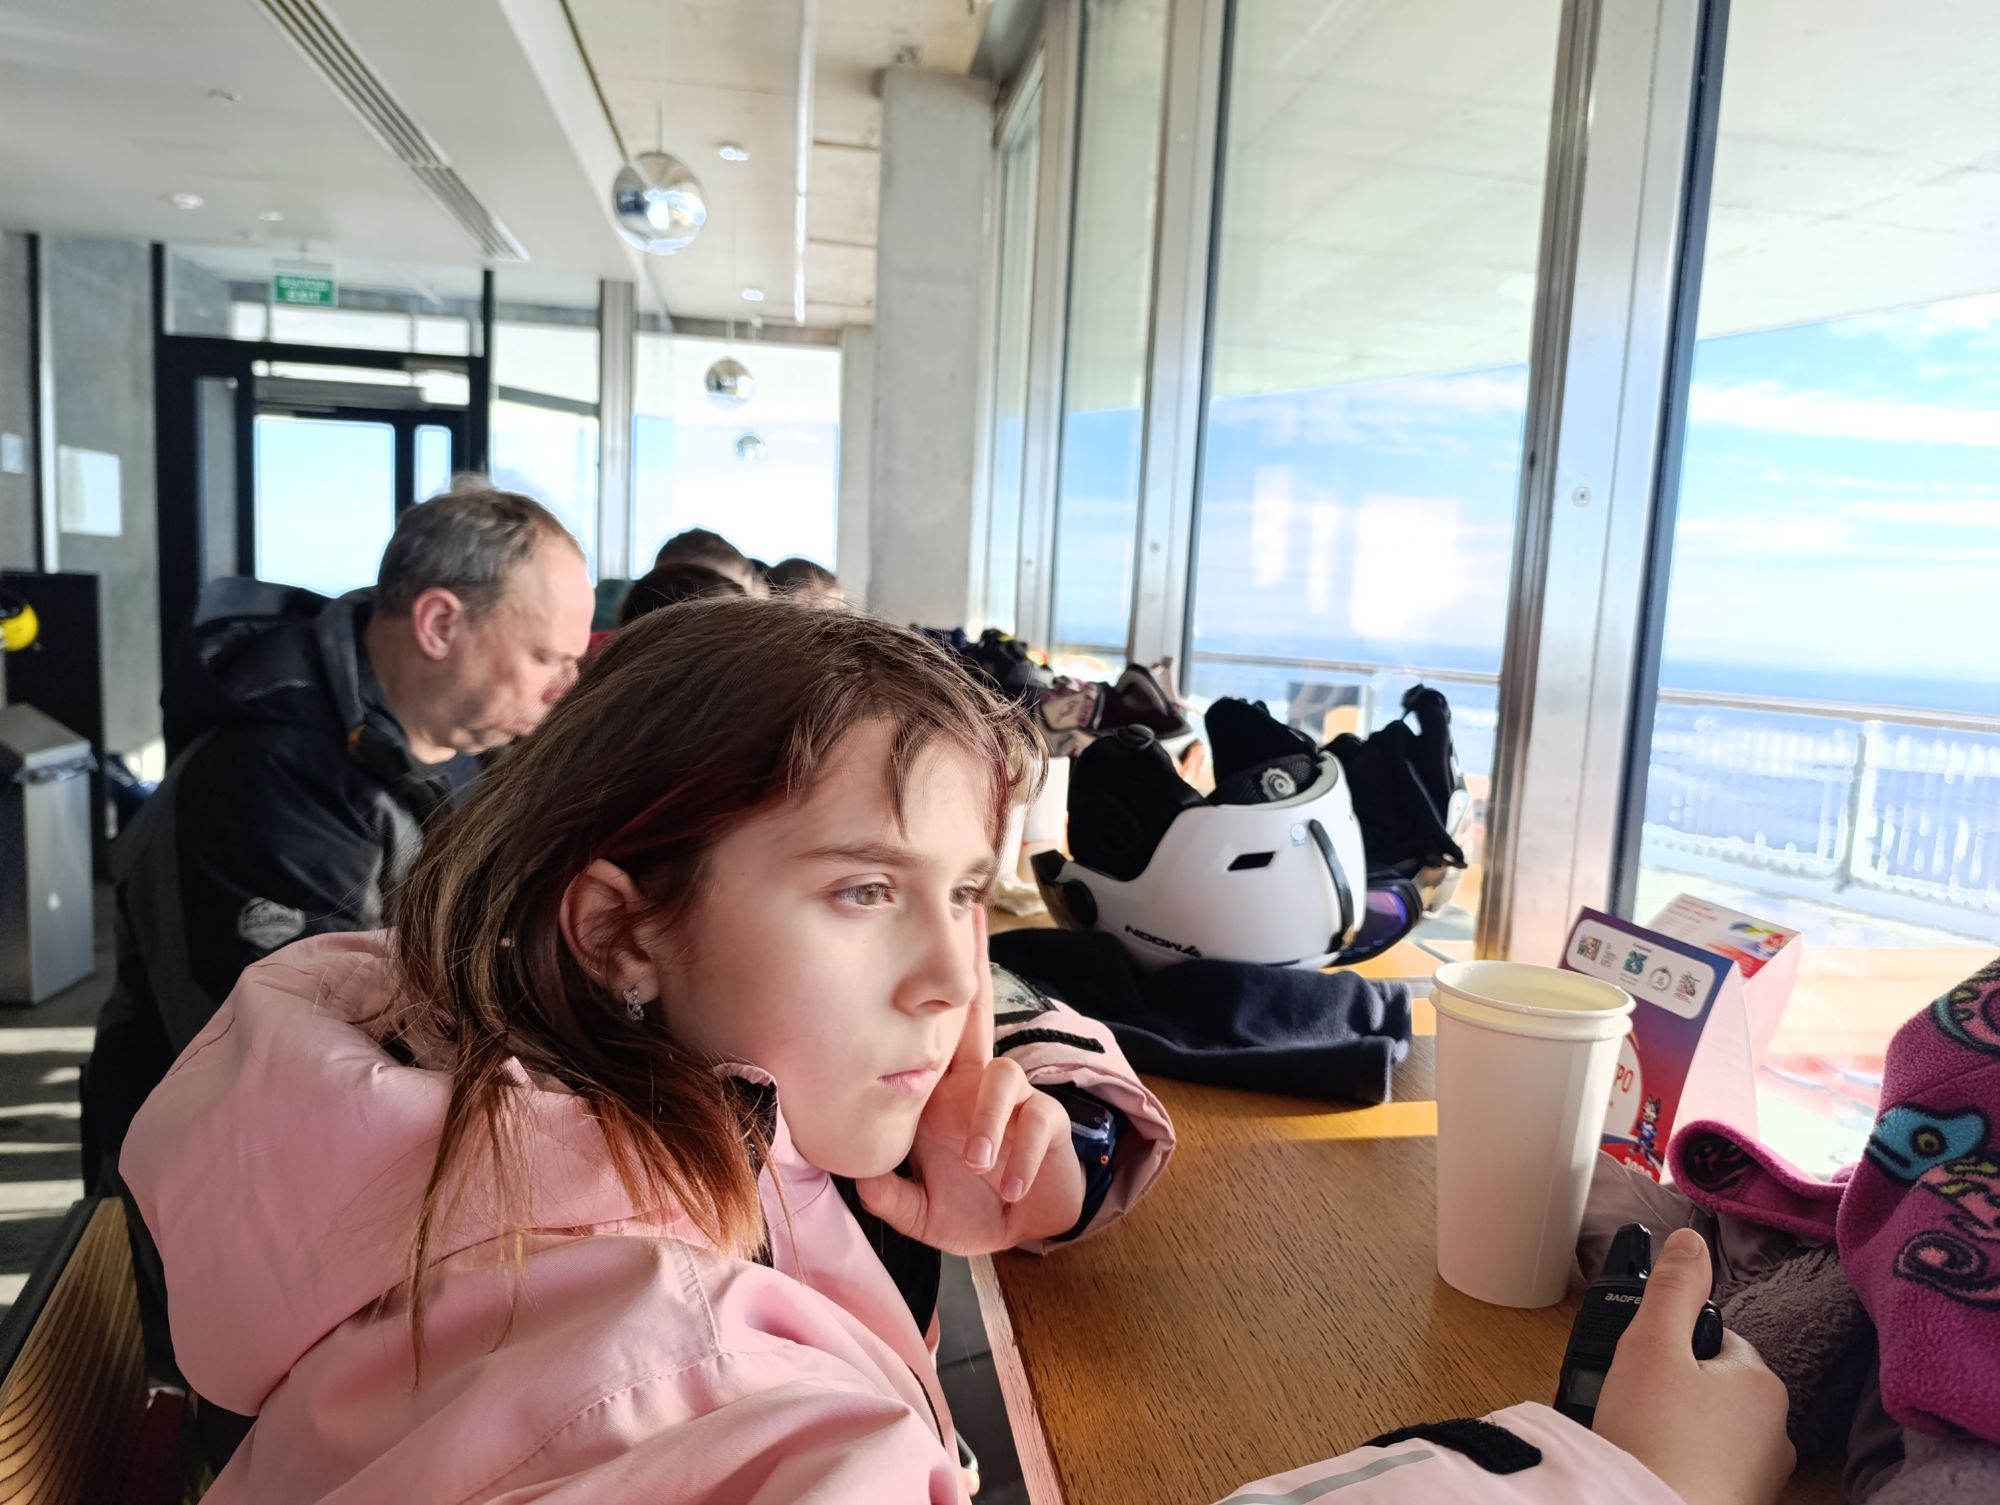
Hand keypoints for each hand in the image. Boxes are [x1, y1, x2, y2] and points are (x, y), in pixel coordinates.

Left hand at [855, 911, 1085, 1253]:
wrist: (1021, 1233)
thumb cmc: (970, 1210)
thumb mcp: (921, 1211)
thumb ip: (891, 1197)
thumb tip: (862, 1182)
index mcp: (943, 1096)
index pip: (930, 1037)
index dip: (924, 996)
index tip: (919, 943)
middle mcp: (977, 1087)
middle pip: (975, 1015)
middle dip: (977, 964)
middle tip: (972, 921)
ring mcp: (1015, 1101)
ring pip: (1003, 1077)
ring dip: (988, 1120)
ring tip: (978, 1162)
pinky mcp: (1047, 1123)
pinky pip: (1037, 1122)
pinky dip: (1021, 1157)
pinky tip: (1011, 1186)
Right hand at [1592, 1228, 1794, 1504]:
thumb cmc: (1654, 1439)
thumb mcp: (1650, 1345)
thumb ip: (1672, 1289)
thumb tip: (1690, 1240)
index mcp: (1762, 1383)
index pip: (1715, 1338)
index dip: (1670, 1346)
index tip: (1643, 1369)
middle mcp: (1777, 1431)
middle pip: (1713, 1384)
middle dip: (1675, 1390)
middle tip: (1638, 1406)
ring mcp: (1763, 1475)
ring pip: (1712, 1428)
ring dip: (1680, 1429)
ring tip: (1644, 1441)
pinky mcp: (1743, 1503)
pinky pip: (1711, 1467)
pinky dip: (1685, 1465)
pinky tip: (1657, 1467)